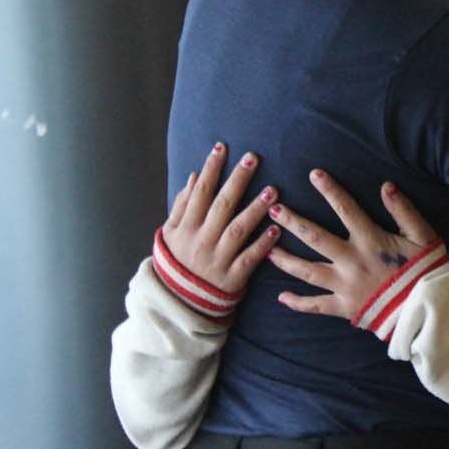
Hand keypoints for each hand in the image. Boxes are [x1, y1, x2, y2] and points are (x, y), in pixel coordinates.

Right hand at [161, 142, 280, 292]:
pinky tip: (277, 229)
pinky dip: (263, 244)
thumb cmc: (179, 260)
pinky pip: (249, 258)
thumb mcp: (171, 233)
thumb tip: (193, 176)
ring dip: (255, 209)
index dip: (211, 168)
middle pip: (222, 205)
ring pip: (238, 230)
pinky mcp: (233, 277)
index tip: (222, 147)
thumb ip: (182, 205)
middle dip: (237, 180)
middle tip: (254, 158)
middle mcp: (201, 240)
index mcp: (186, 227)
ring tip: (273, 191)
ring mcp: (217, 259)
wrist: (179, 301)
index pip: (200, 192)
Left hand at [267, 171, 440, 318]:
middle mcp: (351, 261)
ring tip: (266, 249)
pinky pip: (315, 306)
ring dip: (285, 259)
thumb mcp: (423, 235)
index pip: (345, 209)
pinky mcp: (344, 307)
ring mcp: (344, 286)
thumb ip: (404, 211)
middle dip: (292, 222)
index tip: (313, 174)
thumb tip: (386, 186)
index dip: (329, 190)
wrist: (427, 309)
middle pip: (314, 238)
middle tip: (272, 209)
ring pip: (307, 271)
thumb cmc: (427, 270)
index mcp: (370, 240)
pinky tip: (281, 297)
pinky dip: (297, 303)